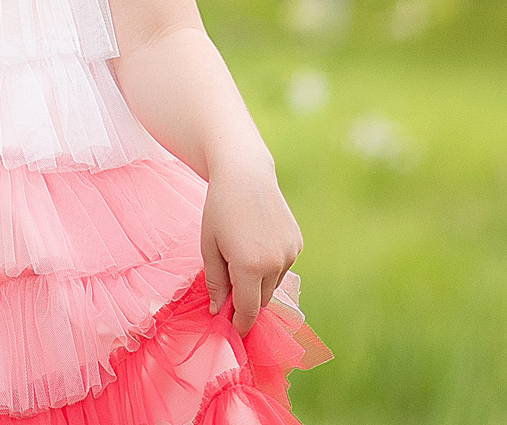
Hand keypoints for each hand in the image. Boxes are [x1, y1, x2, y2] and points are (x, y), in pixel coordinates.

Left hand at [201, 162, 302, 334]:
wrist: (245, 174)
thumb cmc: (219, 209)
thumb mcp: (209, 246)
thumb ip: (215, 282)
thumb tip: (218, 311)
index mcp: (249, 266)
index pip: (248, 310)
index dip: (239, 324)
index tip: (232, 332)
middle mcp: (275, 263)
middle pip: (260, 300)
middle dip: (246, 301)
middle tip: (228, 291)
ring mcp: (290, 253)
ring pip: (273, 285)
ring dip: (258, 282)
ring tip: (241, 255)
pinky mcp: (297, 243)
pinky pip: (282, 267)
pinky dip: (270, 266)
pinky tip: (256, 243)